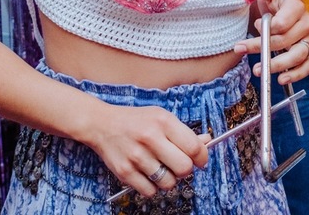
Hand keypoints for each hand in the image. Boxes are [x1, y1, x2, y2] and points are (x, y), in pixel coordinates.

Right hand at [87, 100, 209, 199]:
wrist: (102, 124)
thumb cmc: (136, 121)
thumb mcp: (162, 118)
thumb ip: (184, 132)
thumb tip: (206, 142)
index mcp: (163, 122)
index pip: (193, 147)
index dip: (202, 157)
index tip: (200, 160)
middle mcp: (150, 138)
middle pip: (184, 168)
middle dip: (186, 170)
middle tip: (180, 166)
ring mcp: (136, 156)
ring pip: (168, 183)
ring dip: (169, 180)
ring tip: (163, 170)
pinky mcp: (124, 172)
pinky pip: (150, 191)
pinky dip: (153, 187)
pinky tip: (149, 175)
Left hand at [234, 0, 308, 84]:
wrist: (284, 13)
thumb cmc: (274, 3)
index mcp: (297, 8)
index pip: (282, 23)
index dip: (266, 30)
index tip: (254, 28)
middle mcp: (308, 24)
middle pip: (286, 41)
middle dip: (263, 48)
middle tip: (243, 50)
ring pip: (299, 56)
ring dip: (279, 66)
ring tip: (259, 71)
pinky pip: (308, 66)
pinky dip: (297, 75)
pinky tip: (282, 80)